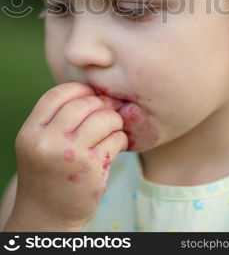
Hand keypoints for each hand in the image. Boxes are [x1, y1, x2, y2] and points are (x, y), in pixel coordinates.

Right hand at [9, 82, 127, 230]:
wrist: (46, 216)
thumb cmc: (48, 171)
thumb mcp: (39, 142)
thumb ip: (57, 117)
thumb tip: (95, 91)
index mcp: (31, 132)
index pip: (58, 94)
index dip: (79, 89)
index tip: (90, 95)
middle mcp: (47, 143)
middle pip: (84, 103)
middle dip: (100, 104)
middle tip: (107, 112)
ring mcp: (70, 156)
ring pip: (103, 118)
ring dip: (114, 120)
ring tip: (112, 128)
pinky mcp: (92, 169)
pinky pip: (116, 139)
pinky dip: (120, 139)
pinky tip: (115, 145)